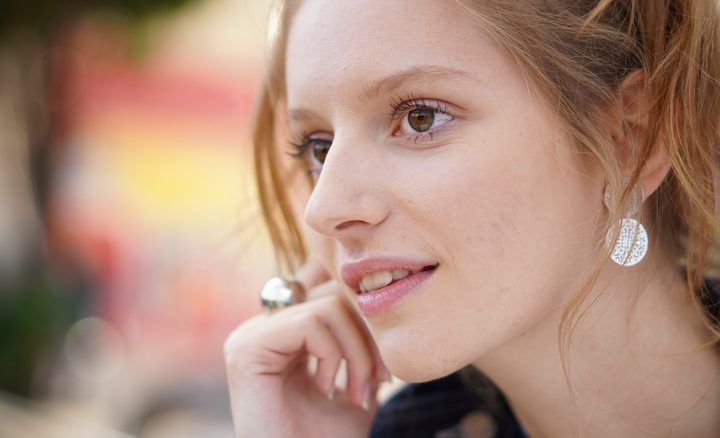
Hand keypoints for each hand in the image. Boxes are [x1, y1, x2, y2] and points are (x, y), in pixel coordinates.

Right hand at [224, 258, 389, 437]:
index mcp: (283, 335)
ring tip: (358, 393)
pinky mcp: (247, 349)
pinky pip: (310, 323)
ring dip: (358, 352)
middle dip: (369, 335)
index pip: (331, 293)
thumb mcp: (356, 383)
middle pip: (333, 293)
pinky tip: (328, 390)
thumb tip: (382, 304)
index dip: (366, 321)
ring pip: (328, 306)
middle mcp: (263, 329)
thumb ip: (362, 343)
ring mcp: (251, 336)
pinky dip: (334, 356)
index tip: (385, 370)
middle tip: (381, 380)